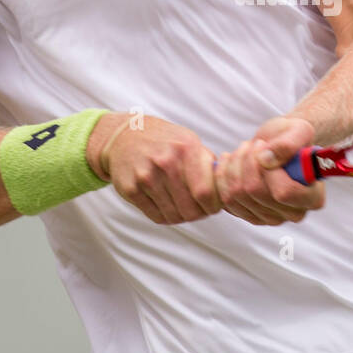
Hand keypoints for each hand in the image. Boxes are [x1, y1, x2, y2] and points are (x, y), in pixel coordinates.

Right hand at [90, 113, 221, 224]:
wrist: (124, 136)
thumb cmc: (165, 142)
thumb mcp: (190, 142)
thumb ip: (209, 165)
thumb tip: (228, 189)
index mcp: (186, 148)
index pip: (206, 192)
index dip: (214, 205)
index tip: (214, 205)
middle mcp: (166, 162)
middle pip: (191, 209)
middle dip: (199, 213)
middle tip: (200, 209)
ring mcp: (146, 176)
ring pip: (174, 215)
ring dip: (183, 216)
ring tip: (184, 206)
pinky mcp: (131, 189)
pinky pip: (156, 216)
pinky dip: (166, 216)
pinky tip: (168, 205)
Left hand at [214, 116, 324, 225]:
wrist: (278, 145)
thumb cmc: (292, 138)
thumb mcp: (299, 130)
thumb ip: (289, 144)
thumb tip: (266, 160)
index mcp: (313, 198)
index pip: (284, 192)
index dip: (269, 169)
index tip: (265, 148)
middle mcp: (293, 214)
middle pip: (255, 192)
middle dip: (248, 161)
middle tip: (254, 144)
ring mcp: (269, 218)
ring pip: (237, 194)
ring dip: (235, 165)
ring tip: (244, 149)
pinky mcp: (249, 216)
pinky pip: (226, 199)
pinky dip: (223, 175)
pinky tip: (231, 160)